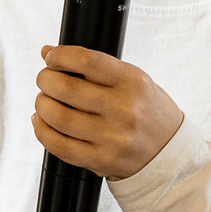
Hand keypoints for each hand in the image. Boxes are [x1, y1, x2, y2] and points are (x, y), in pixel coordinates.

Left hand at [31, 46, 182, 181]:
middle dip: (46, 80)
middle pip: (66, 88)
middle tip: (45, 80)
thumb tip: (47, 51)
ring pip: (59, 117)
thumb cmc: (146, 110)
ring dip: (42, 105)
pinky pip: (60, 146)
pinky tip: (42, 122)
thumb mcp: (133, 80)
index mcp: (133, 82)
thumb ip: (94, 66)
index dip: (60, 56)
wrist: (168, 151)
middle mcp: (125, 109)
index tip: (51, 58)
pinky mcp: (102, 160)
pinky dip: (42, 131)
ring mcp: (114, 138)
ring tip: (44, 101)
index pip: (88, 60)